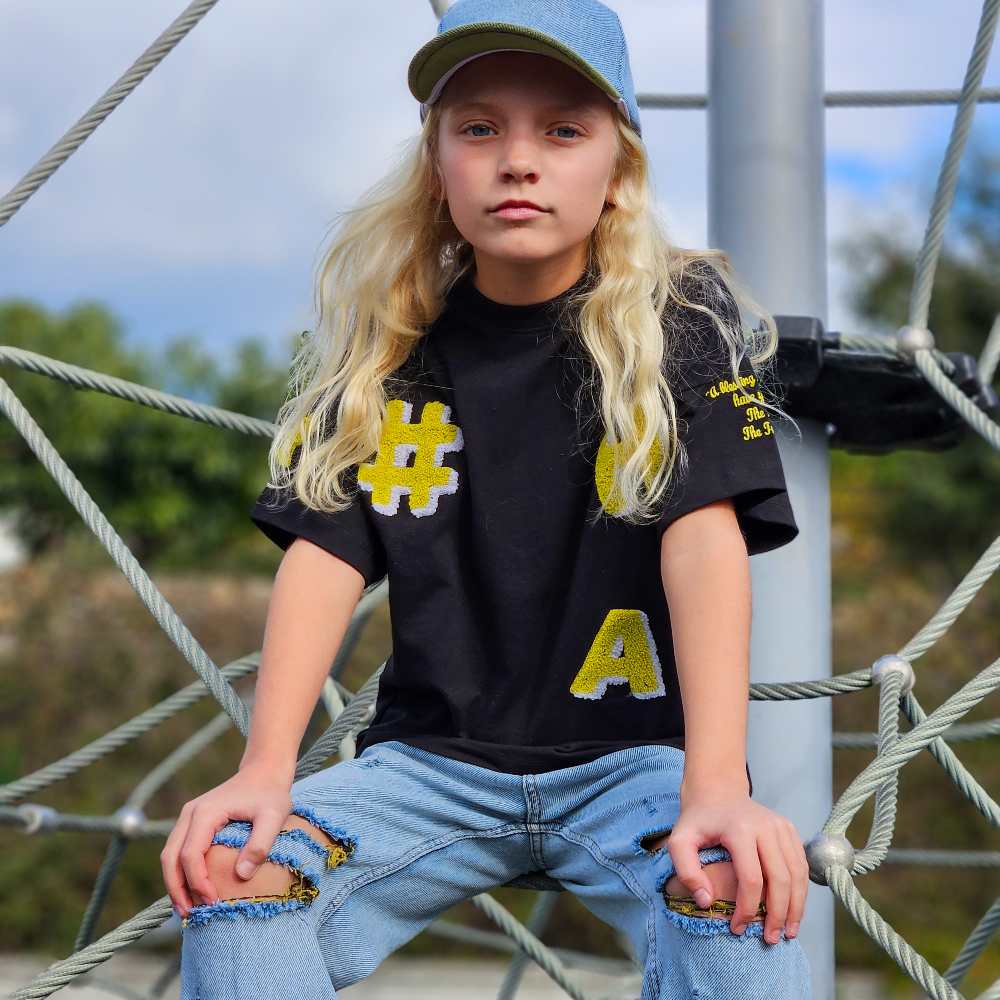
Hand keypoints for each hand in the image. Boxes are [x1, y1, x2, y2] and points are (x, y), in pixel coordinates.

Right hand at [160, 761, 293, 918]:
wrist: (264, 771)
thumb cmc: (271, 793)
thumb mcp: (275, 815)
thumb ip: (260, 843)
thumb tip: (241, 875)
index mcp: (205, 812)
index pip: (191, 855)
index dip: (198, 882)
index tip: (212, 902)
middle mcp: (190, 813)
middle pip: (170, 857)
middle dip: (177, 889)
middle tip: (189, 916)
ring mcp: (188, 817)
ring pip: (170, 855)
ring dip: (175, 884)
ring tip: (188, 910)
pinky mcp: (193, 823)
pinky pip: (179, 851)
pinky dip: (180, 873)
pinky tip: (192, 891)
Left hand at [663, 785, 808, 941]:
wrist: (717, 792)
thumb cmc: (698, 821)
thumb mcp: (679, 840)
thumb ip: (686, 871)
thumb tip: (707, 902)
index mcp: (739, 828)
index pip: (751, 879)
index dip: (747, 909)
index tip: (737, 928)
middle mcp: (766, 826)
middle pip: (781, 879)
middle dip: (778, 914)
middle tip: (771, 939)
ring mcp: (781, 826)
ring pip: (797, 875)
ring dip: (796, 908)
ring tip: (788, 932)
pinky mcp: (790, 829)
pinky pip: (801, 865)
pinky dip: (800, 891)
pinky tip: (792, 910)